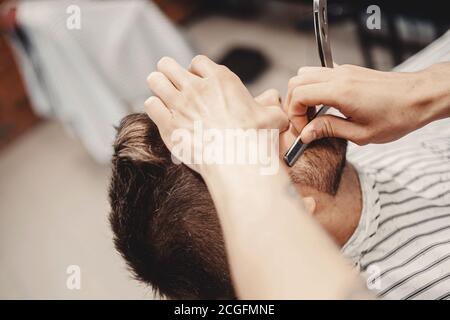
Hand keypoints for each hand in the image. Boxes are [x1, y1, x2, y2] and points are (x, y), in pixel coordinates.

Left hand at [144, 56, 287, 172]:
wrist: (238, 159)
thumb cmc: (255, 138)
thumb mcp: (273, 118)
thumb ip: (272, 109)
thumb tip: (276, 109)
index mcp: (220, 80)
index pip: (198, 62)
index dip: (196, 70)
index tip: (197, 81)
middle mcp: (196, 88)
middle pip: (169, 65)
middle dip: (169, 71)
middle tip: (172, 82)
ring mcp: (180, 104)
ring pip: (155, 80)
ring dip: (158, 85)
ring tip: (162, 93)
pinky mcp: (168, 123)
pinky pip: (150, 104)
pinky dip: (154, 107)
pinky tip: (161, 113)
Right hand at [286, 63, 449, 144]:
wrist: (420, 97)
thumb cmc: (397, 115)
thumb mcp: (361, 133)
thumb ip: (329, 130)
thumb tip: (306, 134)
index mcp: (340, 92)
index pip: (299, 95)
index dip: (295, 115)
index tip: (304, 130)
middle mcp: (339, 76)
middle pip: (297, 82)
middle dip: (294, 105)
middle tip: (305, 123)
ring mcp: (343, 71)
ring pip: (305, 75)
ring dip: (302, 94)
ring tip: (314, 114)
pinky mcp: (348, 71)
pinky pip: (320, 73)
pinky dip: (314, 87)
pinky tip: (325, 104)